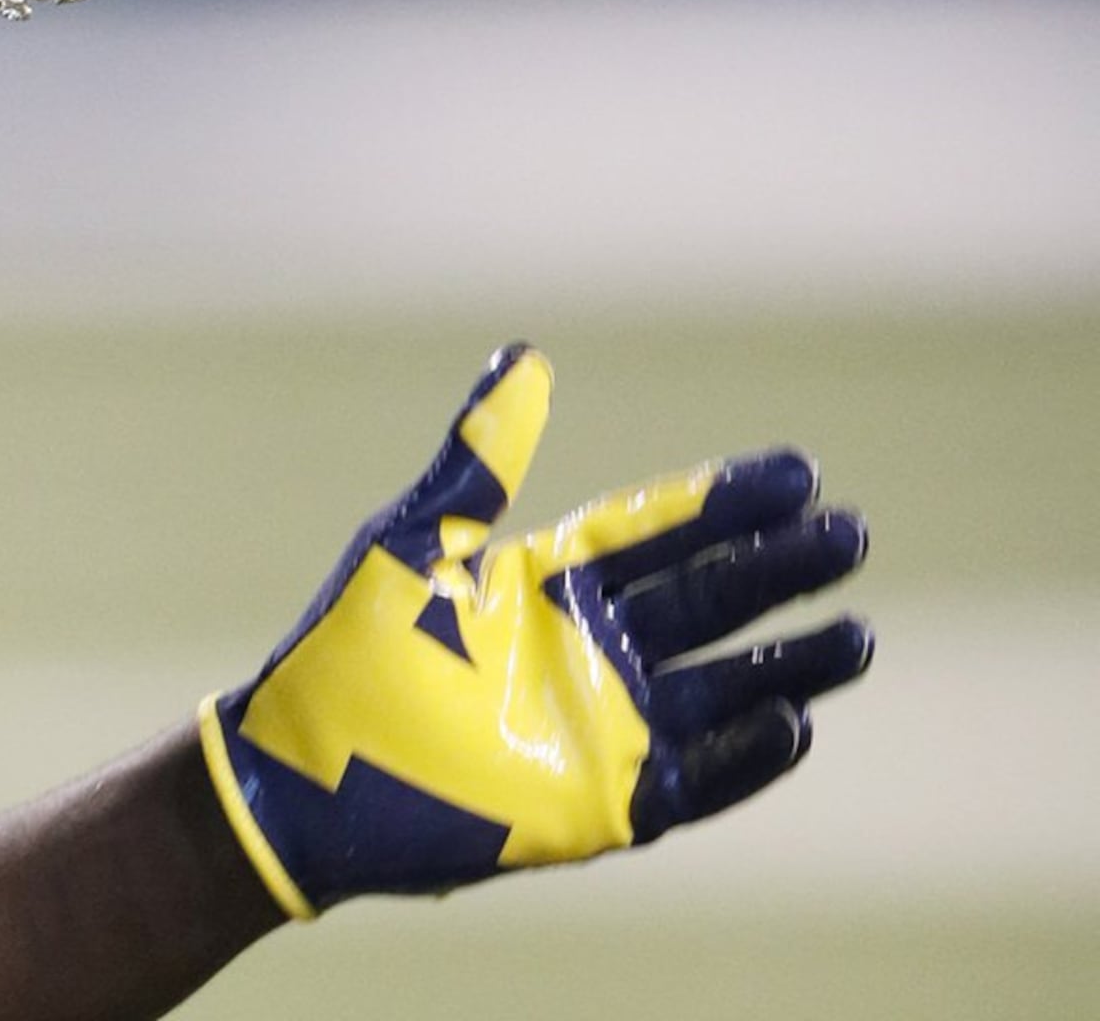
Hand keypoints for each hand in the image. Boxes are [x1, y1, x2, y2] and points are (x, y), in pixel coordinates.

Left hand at [198, 343, 871, 916]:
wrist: (300, 773)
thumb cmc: (348, 649)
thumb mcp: (416, 540)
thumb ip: (480, 460)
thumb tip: (527, 357)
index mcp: (548, 580)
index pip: (658, 530)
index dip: (726, 502)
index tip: (799, 470)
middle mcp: (591, 648)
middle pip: (707, 600)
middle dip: (779, 570)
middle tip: (850, 534)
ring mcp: (604, 726)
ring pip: (724, 690)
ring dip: (791, 665)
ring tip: (859, 636)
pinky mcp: (603, 802)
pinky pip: (694, 779)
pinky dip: (745, 757)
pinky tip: (794, 722)